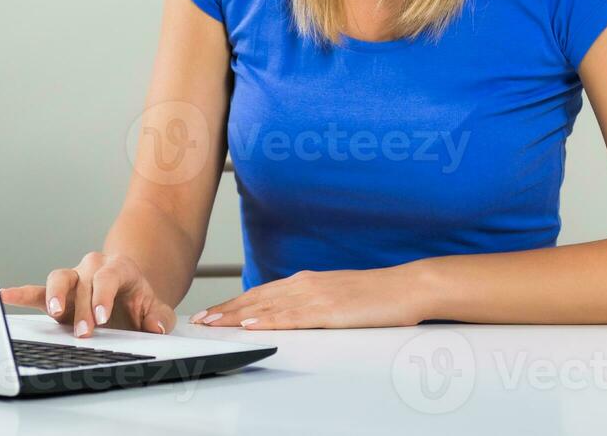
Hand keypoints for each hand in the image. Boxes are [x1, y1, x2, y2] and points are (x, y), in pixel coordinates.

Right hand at [0, 251, 175, 337]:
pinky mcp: (58, 294)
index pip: (108, 277)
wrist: (127, 294)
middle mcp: (93, 268)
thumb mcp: (156, 309)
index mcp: (118, 268)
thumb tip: (156, 327)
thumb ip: (160, 317)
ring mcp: (74, 279)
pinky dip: (21, 293)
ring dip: (54, 295)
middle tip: (84, 332)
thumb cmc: (139, 302)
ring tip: (54, 312)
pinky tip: (5, 296)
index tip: (101, 317)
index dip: (102, 295)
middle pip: (83, 281)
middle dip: (82, 307)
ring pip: (59, 278)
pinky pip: (37, 291)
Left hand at [190, 266, 423, 329]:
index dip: (234, 303)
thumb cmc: (376, 295)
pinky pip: (294, 318)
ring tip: (214, 323)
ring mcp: (316, 297)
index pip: (261, 293)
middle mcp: (306, 285)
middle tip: (201, 319)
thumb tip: (290, 315)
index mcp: (307, 282)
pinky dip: (269, 321)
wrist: (406, 287)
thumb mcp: (337, 296)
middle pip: (257, 299)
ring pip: (268, 307)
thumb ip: (312, 304)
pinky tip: (253, 324)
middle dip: (227, 310)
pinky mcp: (329, 311)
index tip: (213, 312)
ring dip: (238, 315)